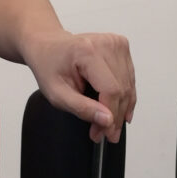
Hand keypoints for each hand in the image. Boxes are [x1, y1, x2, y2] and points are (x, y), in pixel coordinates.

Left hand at [20, 28, 135, 143]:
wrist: (47, 45)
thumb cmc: (49, 66)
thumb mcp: (55, 93)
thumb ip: (81, 108)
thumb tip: (107, 120)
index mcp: (87, 52)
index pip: (111, 89)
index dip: (111, 115)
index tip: (106, 133)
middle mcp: (105, 44)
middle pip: (122, 90)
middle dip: (115, 117)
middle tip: (106, 134)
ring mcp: (115, 43)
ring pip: (129, 86)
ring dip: (121, 109)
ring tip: (109, 125)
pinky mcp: (121, 46)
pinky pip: (129, 78)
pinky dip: (124, 96)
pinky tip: (117, 108)